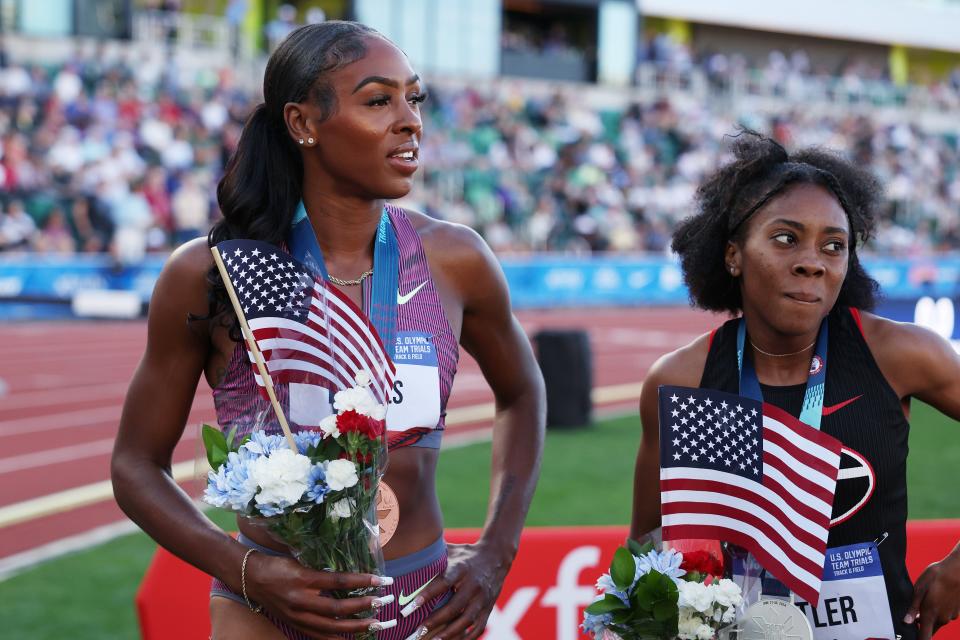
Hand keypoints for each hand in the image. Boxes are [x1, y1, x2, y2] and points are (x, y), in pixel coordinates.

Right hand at [247, 553, 396, 638]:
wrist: (251, 578)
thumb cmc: (278, 564)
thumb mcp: (300, 561)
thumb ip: (323, 570)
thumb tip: (351, 573)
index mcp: (304, 579)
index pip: (339, 581)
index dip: (362, 581)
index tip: (382, 580)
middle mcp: (301, 600)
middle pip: (338, 608)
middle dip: (364, 607)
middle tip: (385, 602)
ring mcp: (297, 616)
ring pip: (331, 627)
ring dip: (356, 626)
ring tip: (376, 623)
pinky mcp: (295, 624)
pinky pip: (319, 636)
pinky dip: (337, 639)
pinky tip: (354, 639)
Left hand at [406, 542, 512, 639]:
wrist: (497, 556)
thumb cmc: (466, 554)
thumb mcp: (451, 550)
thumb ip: (433, 556)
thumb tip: (407, 555)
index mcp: (462, 568)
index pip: (444, 582)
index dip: (427, 595)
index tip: (409, 607)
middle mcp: (474, 585)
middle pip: (454, 607)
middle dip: (434, 622)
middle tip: (416, 632)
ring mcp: (483, 599)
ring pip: (466, 620)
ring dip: (448, 634)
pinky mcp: (488, 609)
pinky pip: (478, 628)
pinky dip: (465, 638)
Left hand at [905, 552, 959, 639]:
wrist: (956, 570)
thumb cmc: (936, 577)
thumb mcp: (918, 590)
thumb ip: (913, 608)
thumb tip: (906, 622)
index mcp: (931, 615)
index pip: (924, 637)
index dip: (917, 639)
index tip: (911, 637)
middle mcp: (942, 619)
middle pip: (930, 629)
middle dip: (921, 624)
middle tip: (915, 613)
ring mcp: (951, 615)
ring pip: (937, 621)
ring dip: (930, 616)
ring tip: (925, 599)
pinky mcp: (956, 611)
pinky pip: (944, 615)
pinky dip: (938, 610)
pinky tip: (935, 597)